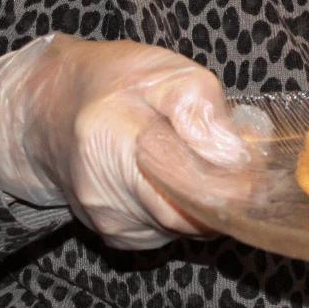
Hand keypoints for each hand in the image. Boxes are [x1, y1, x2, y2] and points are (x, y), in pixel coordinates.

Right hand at [0, 34, 247, 249]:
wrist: (53, 108)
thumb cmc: (113, 81)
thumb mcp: (163, 71)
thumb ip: (202, 110)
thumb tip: (236, 156)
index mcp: (114, 140)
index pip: (191, 186)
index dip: (232, 183)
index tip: (254, 168)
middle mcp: (105, 193)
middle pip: (193, 213)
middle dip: (221, 189)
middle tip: (228, 154)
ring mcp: (108, 221)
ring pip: (185, 225)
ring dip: (202, 196)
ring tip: (188, 153)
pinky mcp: (116, 236)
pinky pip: (170, 230)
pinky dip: (183, 206)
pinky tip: (170, 173)